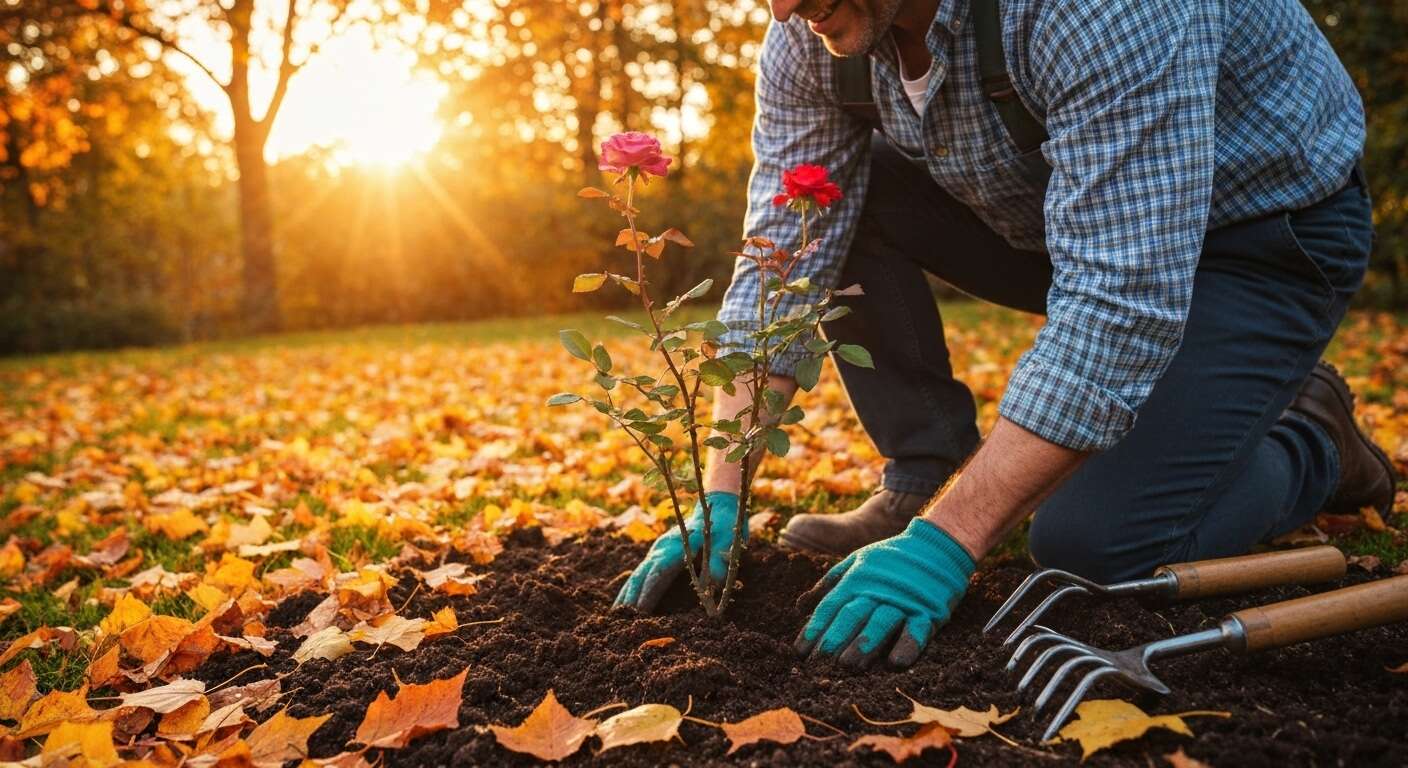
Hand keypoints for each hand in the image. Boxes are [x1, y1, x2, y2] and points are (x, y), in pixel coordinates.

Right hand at [614, 491, 742, 611]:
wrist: (718, 504)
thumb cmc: (724, 524)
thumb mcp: (728, 541)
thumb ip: (720, 562)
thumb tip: (714, 586)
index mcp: (677, 546)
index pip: (658, 572)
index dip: (648, 593)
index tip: (639, 612)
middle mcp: (662, 548)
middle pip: (641, 575)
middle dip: (631, 598)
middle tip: (620, 622)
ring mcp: (659, 550)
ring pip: (637, 575)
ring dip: (626, 595)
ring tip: (616, 615)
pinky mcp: (660, 554)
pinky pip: (642, 573)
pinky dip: (632, 588)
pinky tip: (625, 602)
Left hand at [795, 518, 973, 667]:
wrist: (937, 547)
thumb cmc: (891, 559)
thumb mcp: (857, 562)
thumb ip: (829, 583)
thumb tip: (799, 606)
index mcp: (857, 580)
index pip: (831, 606)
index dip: (814, 629)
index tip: (800, 652)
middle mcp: (877, 590)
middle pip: (852, 615)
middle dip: (835, 638)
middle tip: (820, 662)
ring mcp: (903, 601)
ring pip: (881, 623)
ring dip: (865, 644)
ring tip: (849, 665)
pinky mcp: (928, 611)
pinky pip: (917, 630)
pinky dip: (907, 645)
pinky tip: (896, 663)